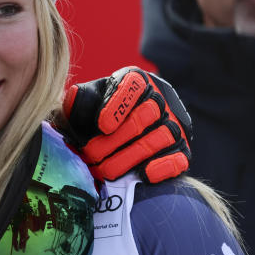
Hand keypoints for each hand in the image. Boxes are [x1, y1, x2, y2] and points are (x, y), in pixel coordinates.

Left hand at [60, 66, 191, 182]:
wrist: (128, 127)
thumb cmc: (102, 110)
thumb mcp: (90, 99)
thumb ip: (80, 99)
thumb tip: (73, 99)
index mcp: (136, 80)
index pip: (132, 85)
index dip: (118, 106)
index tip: (102, 126)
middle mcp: (160, 99)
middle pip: (144, 117)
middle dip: (115, 139)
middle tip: (92, 155)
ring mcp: (174, 124)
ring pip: (158, 139)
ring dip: (129, 157)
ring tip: (105, 171)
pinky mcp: (182, 149)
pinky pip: (178, 159)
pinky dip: (162, 167)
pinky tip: (143, 174)